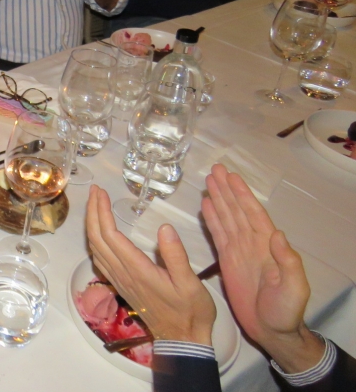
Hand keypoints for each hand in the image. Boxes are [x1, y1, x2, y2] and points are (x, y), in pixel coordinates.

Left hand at [86, 186, 215, 343]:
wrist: (182, 339)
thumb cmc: (190, 311)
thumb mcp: (190, 284)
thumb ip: (176, 256)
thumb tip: (164, 227)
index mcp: (137, 269)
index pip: (111, 235)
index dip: (103, 212)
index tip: (103, 192)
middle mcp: (123, 273)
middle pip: (97, 238)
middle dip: (93, 212)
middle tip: (96, 191)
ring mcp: (119, 280)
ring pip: (95, 248)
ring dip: (91, 224)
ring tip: (95, 205)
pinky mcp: (120, 285)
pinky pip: (99, 259)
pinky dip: (94, 240)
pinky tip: (99, 232)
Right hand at [201, 165, 324, 371]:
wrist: (272, 331)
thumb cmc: (286, 310)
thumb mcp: (294, 287)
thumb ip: (287, 260)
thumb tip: (276, 232)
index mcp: (267, 246)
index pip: (253, 214)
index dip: (242, 195)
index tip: (231, 176)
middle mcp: (252, 242)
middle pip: (237, 210)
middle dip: (227, 189)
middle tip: (215, 169)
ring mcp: (239, 250)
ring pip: (227, 218)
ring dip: (218, 198)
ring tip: (208, 180)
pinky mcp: (227, 260)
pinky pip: (218, 234)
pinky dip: (212, 218)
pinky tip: (206, 205)